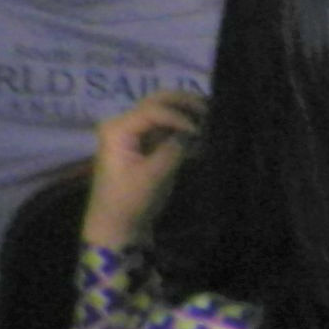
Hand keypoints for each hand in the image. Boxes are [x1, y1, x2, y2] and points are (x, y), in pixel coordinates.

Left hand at [81, 89, 203, 248]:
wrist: (117, 226)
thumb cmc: (129, 201)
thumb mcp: (154, 175)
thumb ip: (174, 148)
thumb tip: (196, 131)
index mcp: (118, 129)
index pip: (154, 111)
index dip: (180, 117)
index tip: (201, 132)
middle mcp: (125, 124)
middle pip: (157, 102)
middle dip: (185, 103)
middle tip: (212, 109)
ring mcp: (135, 134)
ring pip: (165, 112)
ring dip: (187, 115)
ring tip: (212, 120)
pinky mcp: (146, 146)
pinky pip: (168, 129)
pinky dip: (185, 130)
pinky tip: (204, 137)